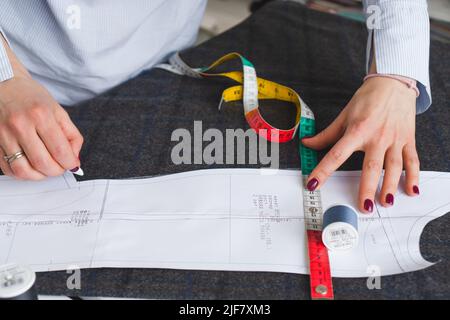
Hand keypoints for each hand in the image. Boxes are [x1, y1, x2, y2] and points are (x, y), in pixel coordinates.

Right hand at [0, 73, 82, 179]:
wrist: (3, 84)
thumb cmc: (32, 98)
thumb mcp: (58, 111)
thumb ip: (71, 135)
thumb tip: (74, 161)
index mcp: (41, 115)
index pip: (59, 150)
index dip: (69, 163)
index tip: (72, 165)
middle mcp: (20, 125)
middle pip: (43, 163)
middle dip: (56, 171)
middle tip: (60, 167)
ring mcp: (4, 135)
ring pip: (23, 170)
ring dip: (39, 176)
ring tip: (46, 169)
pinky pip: (8, 169)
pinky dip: (23, 174)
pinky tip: (31, 167)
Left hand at [302, 77, 418, 212]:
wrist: (393, 83)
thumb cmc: (368, 99)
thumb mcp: (344, 115)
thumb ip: (326, 134)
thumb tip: (308, 144)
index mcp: (357, 131)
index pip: (336, 154)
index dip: (323, 170)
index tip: (313, 184)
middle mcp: (377, 137)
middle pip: (371, 166)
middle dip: (367, 187)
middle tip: (364, 206)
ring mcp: (394, 139)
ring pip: (394, 166)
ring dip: (391, 185)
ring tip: (386, 201)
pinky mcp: (408, 140)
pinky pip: (412, 160)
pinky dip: (414, 176)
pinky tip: (411, 190)